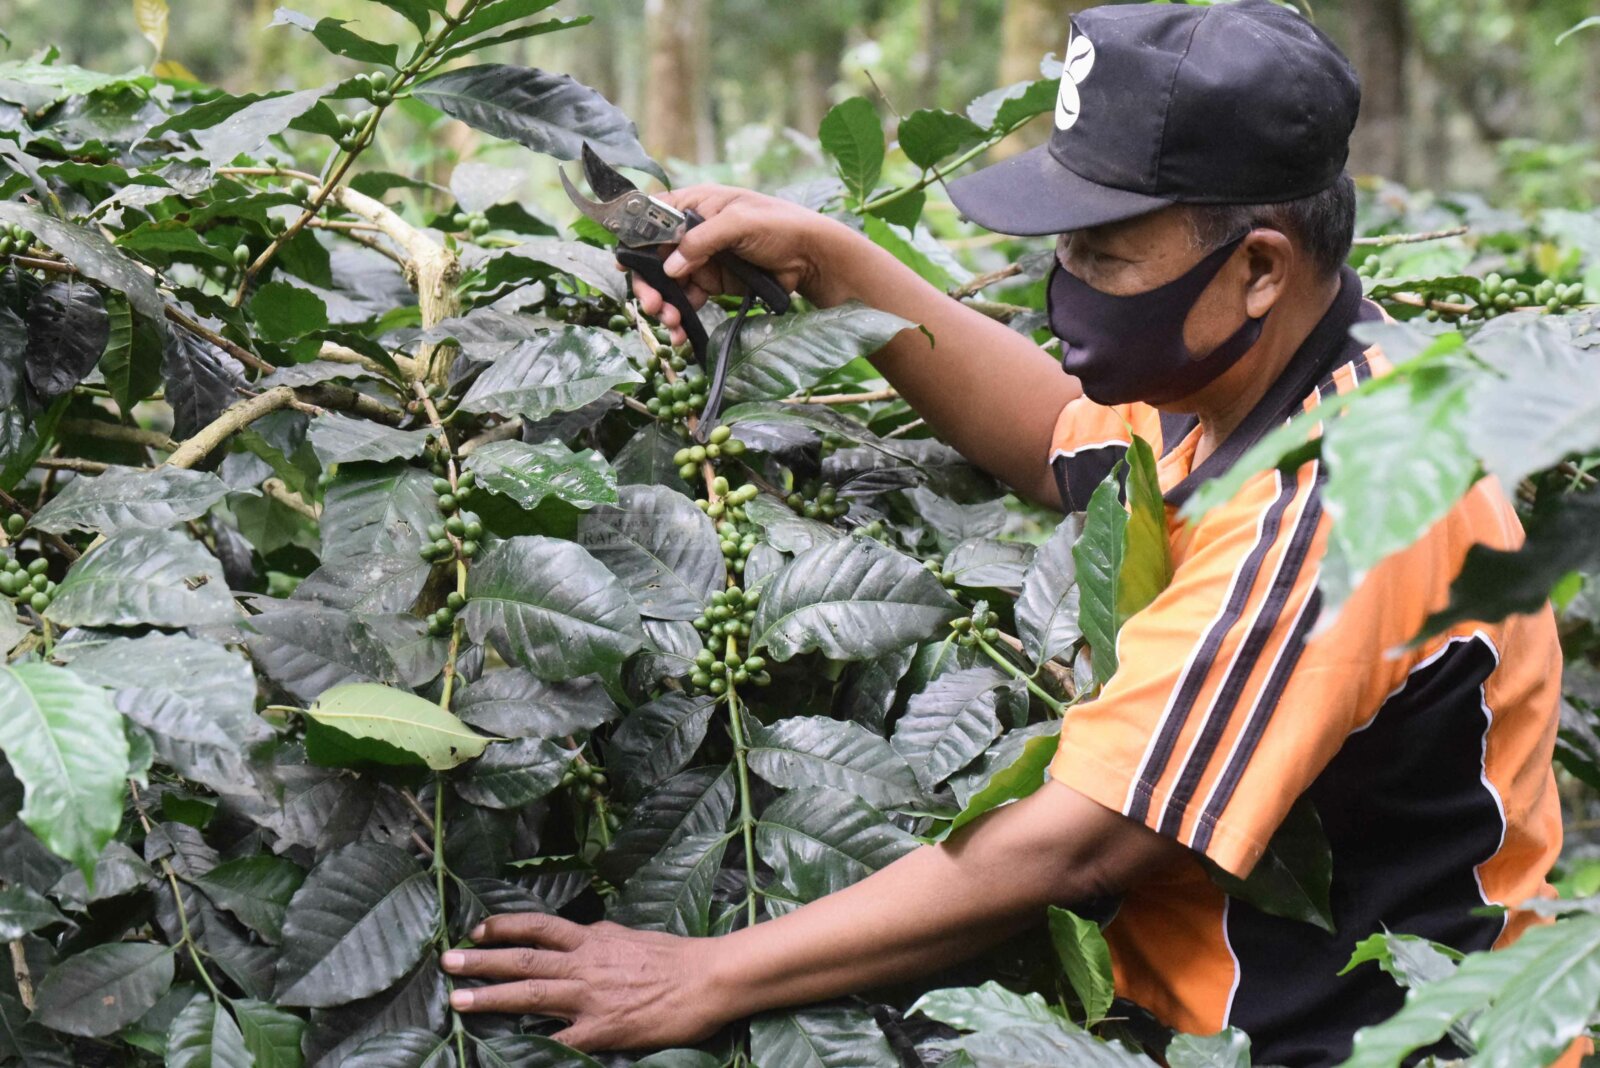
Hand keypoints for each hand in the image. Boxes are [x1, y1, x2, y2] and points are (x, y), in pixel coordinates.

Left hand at [441, 912, 730, 1051]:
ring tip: (458, 999)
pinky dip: (534, 1047)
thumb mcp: (631, 935)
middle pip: (523, 959)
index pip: (539, 926)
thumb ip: (600, 937)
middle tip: (447, 961)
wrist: (708, 979)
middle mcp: (584, 964)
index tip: (478, 929)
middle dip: (481, 960)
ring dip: (491, 997)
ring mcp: (590, 997)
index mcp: (592, 939)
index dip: (505, 926)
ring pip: (531, 995)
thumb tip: (581, 932)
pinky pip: (560, 1041)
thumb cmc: (675, 957)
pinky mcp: (603, 1029)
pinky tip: (509, 1054)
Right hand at [627, 185, 850, 343]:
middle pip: (655, 257)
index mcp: (697, 205)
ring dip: (664, 304)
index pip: (653, 217)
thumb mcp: (739, 223)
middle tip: (652, 305)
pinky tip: (680, 334)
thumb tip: (671, 267)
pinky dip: (681, 317)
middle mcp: (693, 231)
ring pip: (669, 283)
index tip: (626, 264)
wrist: (812, 259)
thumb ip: (702, 240)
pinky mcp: (713, 284)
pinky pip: (687, 300)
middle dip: (650, 283)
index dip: (635, 239)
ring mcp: (702, 259)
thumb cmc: (780, 226)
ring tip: (670, 323)